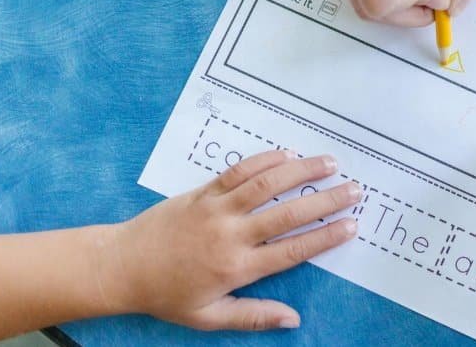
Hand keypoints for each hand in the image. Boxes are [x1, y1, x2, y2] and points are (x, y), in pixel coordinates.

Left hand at [106, 150, 360, 330]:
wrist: (120, 266)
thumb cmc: (167, 295)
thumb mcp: (209, 317)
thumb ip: (253, 315)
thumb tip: (293, 320)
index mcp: (237, 267)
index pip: (292, 250)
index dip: (325, 237)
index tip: (351, 226)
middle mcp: (231, 234)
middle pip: (288, 213)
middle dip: (326, 200)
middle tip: (354, 190)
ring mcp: (217, 208)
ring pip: (267, 184)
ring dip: (302, 170)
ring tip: (330, 163)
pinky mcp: (203, 191)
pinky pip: (239, 171)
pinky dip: (265, 160)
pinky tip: (287, 154)